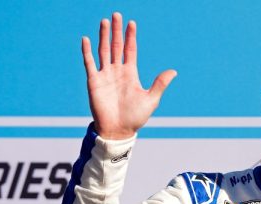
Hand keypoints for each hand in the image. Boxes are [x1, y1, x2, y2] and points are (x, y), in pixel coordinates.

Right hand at [81, 12, 176, 138]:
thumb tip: (174, 71)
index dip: (130, 37)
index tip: (132, 23)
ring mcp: (105, 75)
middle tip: (116, 15)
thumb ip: (160, 84)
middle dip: (116, 31)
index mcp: (130, 74)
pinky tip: (86, 39)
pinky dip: (87, 52)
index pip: (130, 50)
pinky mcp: (94, 82)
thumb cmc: (135, 117)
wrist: (118, 130)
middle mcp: (117, 71)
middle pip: (116, 46)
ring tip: (104, 21)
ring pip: (103, 51)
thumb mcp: (151, 99)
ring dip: (103, 36)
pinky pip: (89, 64)